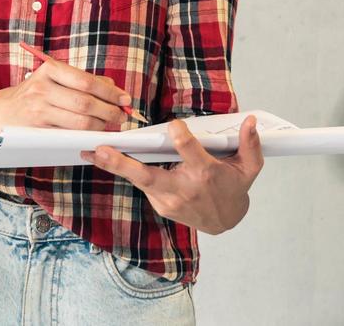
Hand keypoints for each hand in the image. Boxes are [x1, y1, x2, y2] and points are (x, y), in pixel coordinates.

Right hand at [0, 59, 130, 134]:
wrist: (3, 111)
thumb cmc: (35, 92)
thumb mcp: (55, 78)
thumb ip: (83, 80)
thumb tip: (114, 87)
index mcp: (50, 70)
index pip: (86, 81)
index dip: (109, 92)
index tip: (125, 98)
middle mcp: (42, 89)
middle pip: (85, 103)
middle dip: (109, 111)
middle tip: (123, 115)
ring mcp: (39, 110)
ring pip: (79, 121)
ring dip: (101, 125)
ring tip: (110, 124)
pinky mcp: (39, 130)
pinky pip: (69, 134)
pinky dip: (86, 134)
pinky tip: (95, 132)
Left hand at [83, 116, 263, 234]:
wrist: (225, 222)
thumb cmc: (234, 188)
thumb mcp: (249, 168)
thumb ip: (250, 144)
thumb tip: (251, 121)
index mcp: (204, 174)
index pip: (189, 152)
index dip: (181, 137)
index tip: (174, 125)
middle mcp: (183, 188)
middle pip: (147, 175)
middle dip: (121, 163)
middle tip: (100, 150)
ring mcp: (168, 200)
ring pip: (138, 180)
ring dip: (114, 166)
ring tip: (92, 152)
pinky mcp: (161, 205)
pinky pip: (142, 184)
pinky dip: (126, 171)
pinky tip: (108, 159)